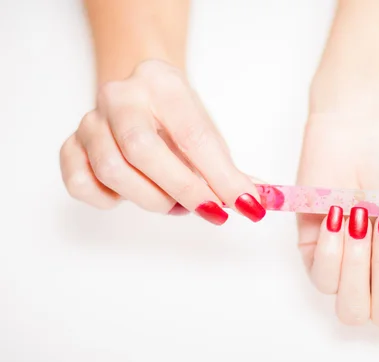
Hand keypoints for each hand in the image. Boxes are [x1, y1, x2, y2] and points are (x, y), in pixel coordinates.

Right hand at [60, 60, 264, 223]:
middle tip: (211, 210)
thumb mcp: (207, 133)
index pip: (193, 135)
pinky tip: (132, 194)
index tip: (245, 205)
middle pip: (143, 150)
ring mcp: (90, 121)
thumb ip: (228, 169)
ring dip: (152, 198)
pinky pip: (80, 183)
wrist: (139, 95)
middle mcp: (120, 96)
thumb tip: (257, 201)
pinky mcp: (71, 146)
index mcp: (162, 84)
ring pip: (112, 170)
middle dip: (183, 190)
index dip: (222, 177)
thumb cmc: (177, 119)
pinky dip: (109, 200)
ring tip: (176, 203)